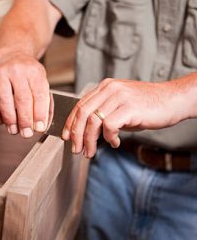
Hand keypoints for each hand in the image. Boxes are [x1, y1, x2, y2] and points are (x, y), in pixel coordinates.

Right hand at [0, 51, 49, 137]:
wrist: (14, 55)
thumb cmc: (29, 74)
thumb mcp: (42, 82)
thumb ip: (44, 103)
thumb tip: (41, 126)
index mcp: (34, 71)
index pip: (38, 95)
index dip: (39, 114)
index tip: (39, 128)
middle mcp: (17, 70)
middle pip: (22, 99)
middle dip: (24, 120)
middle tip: (26, 134)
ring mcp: (0, 74)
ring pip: (4, 100)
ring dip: (9, 119)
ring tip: (13, 130)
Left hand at [62, 78, 184, 157]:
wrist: (174, 99)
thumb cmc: (147, 105)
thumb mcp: (120, 105)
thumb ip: (103, 113)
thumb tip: (86, 132)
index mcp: (105, 87)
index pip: (80, 105)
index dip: (70, 123)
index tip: (66, 137)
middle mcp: (109, 89)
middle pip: (82, 113)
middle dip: (76, 135)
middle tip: (76, 149)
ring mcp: (119, 97)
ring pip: (93, 121)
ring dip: (89, 141)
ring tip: (90, 152)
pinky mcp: (129, 108)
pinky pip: (109, 126)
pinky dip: (108, 138)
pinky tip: (115, 143)